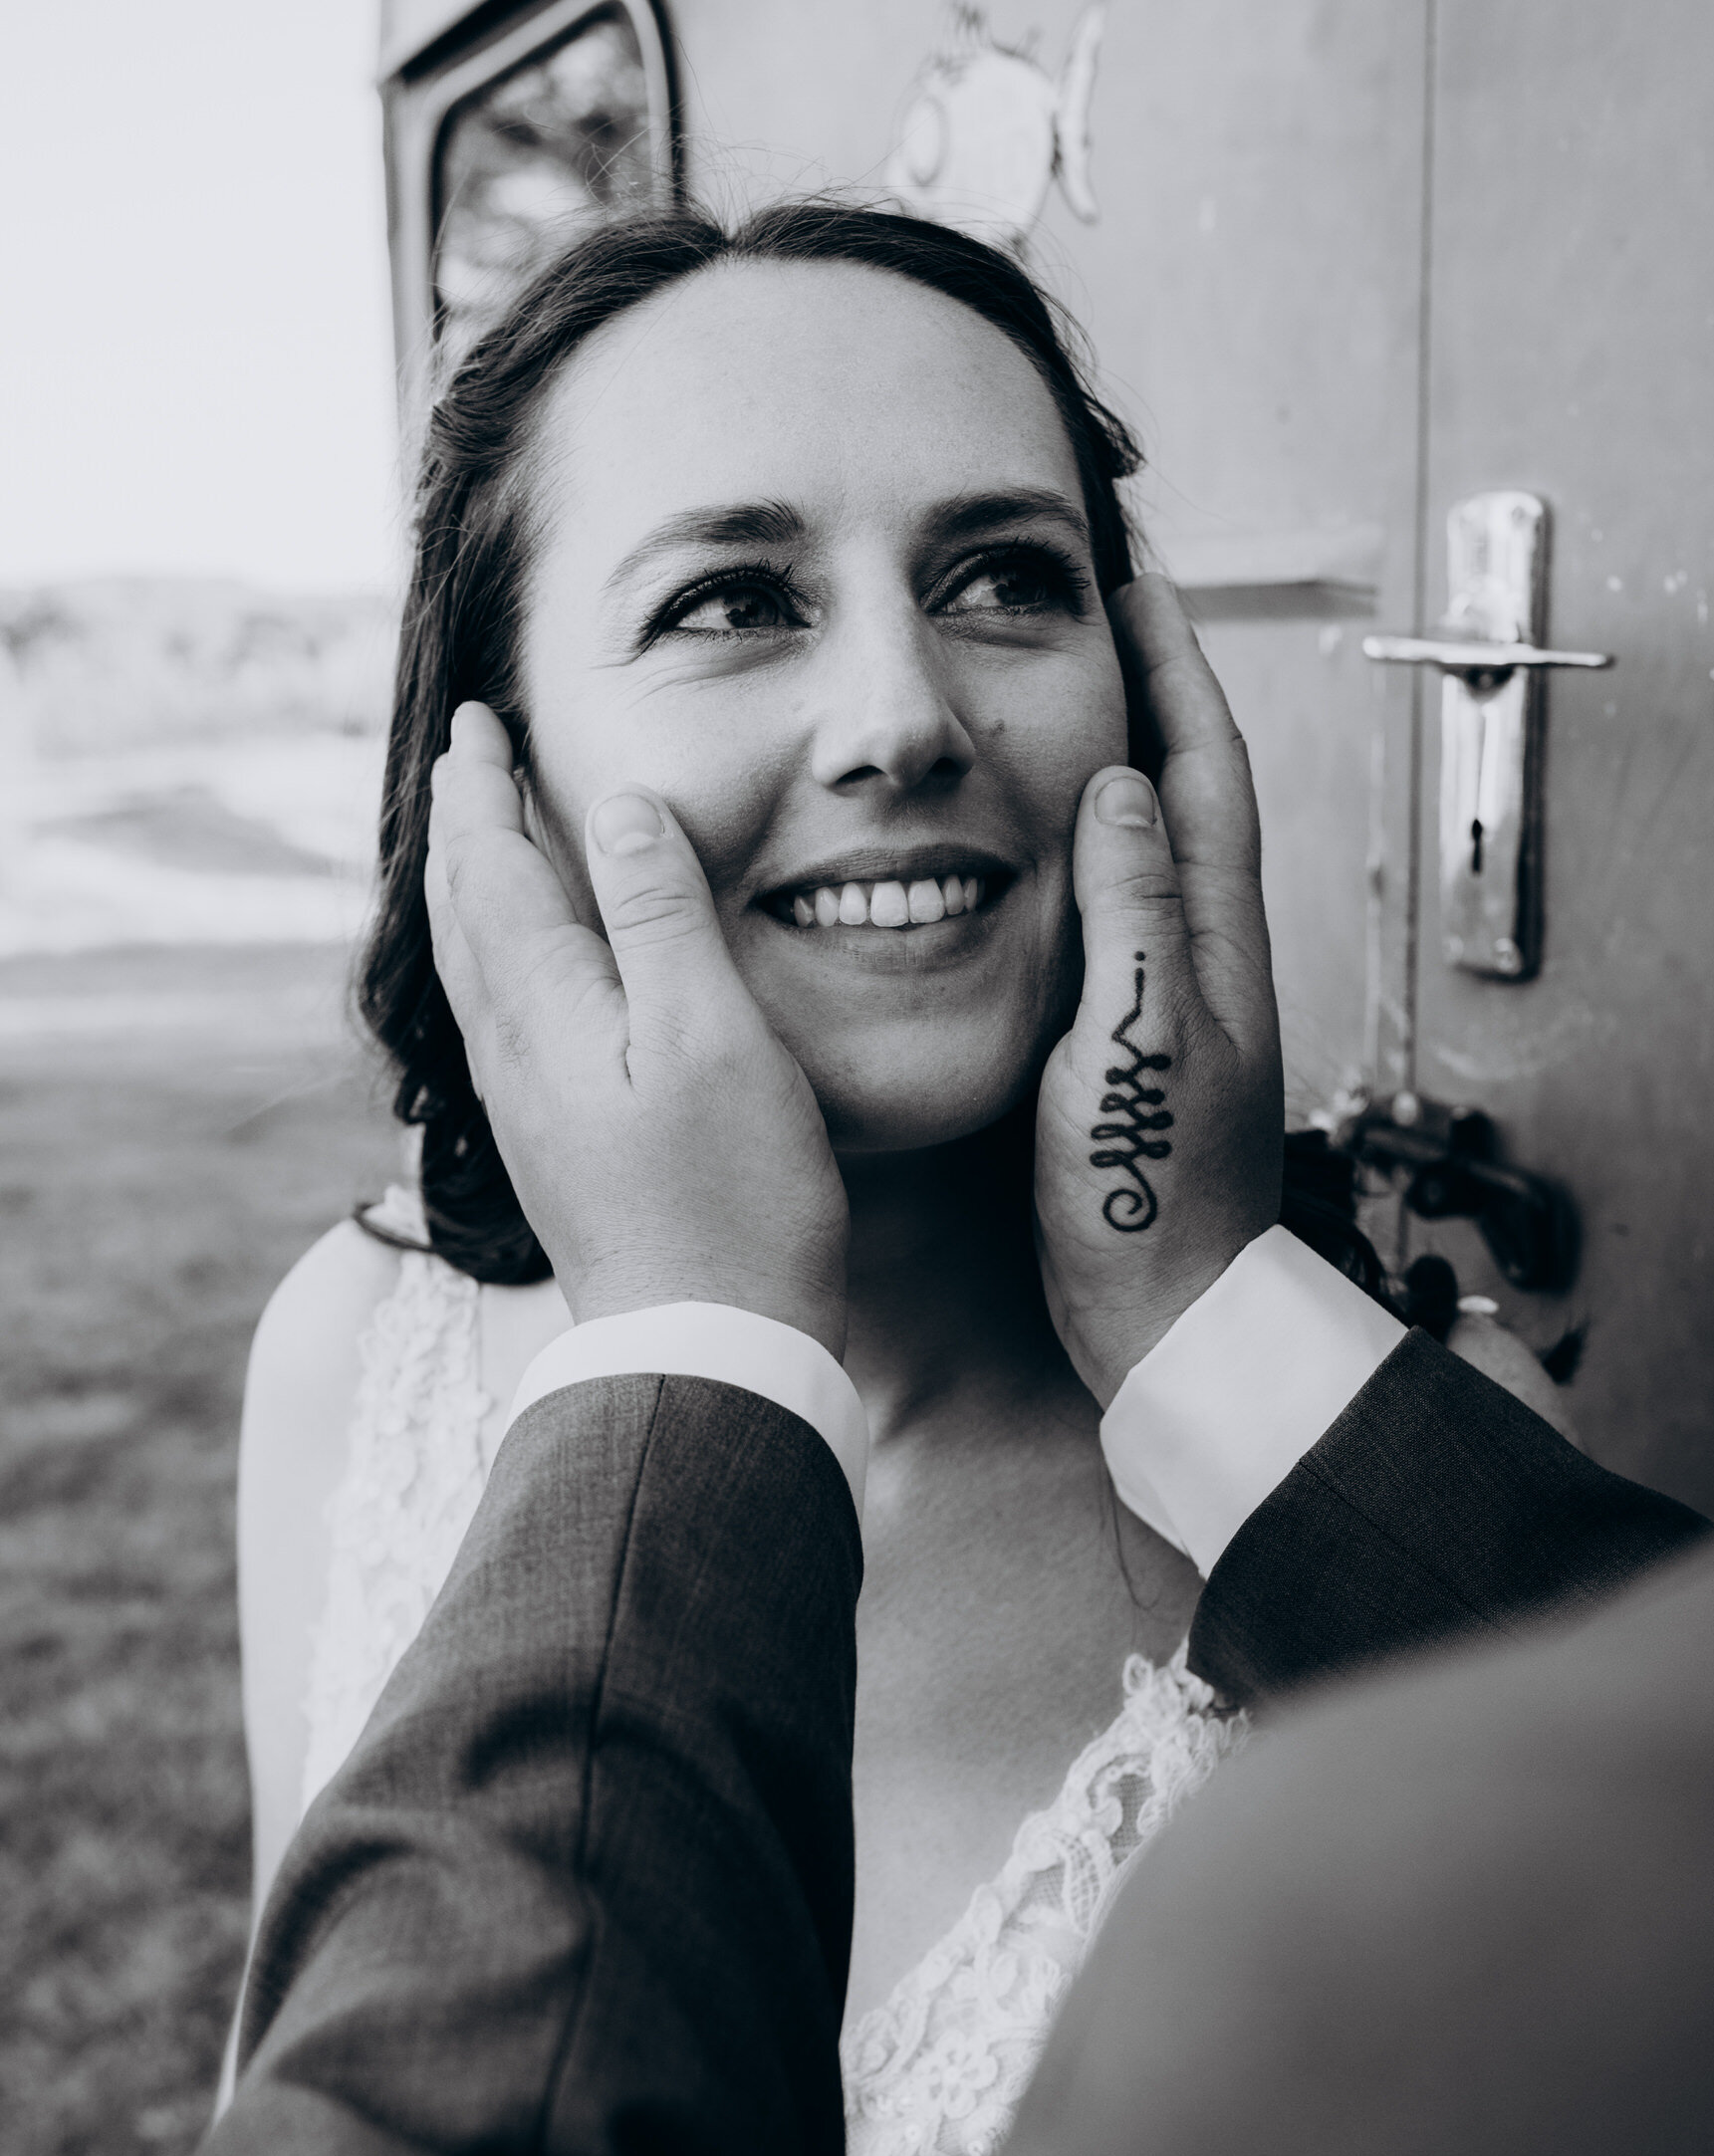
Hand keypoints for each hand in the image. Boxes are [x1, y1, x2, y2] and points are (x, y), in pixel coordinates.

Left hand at [425, 703, 849, 1358]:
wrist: (708, 1353)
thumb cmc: (730, 1199)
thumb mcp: (713, 1037)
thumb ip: (660, 914)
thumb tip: (618, 806)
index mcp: (541, 1011)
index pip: (487, 869)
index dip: (481, 790)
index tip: (477, 723)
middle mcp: (512, 1057)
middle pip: (461, 916)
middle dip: (461, 830)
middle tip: (467, 763)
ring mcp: (527, 1111)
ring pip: (474, 971)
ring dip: (472, 892)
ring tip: (483, 845)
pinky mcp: (554, 1150)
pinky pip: (502, 1019)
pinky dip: (500, 958)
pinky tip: (530, 974)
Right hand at [1034, 574, 1283, 1407]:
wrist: (1166, 1314)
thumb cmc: (1153, 1197)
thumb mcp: (1133, 1043)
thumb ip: (1131, 913)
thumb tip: (1120, 783)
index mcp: (1214, 940)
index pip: (1201, 764)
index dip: (1171, 664)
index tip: (1130, 577)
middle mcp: (1202, 952)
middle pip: (1182, 785)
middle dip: (1143, 686)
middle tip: (1086, 611)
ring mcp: (1168, 994)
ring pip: (1143, 842)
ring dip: (1107, 757)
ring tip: (1045, 695)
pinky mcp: (1127, 1037)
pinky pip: (1109, 907)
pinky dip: (1077, 850)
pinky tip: (1022, 849)